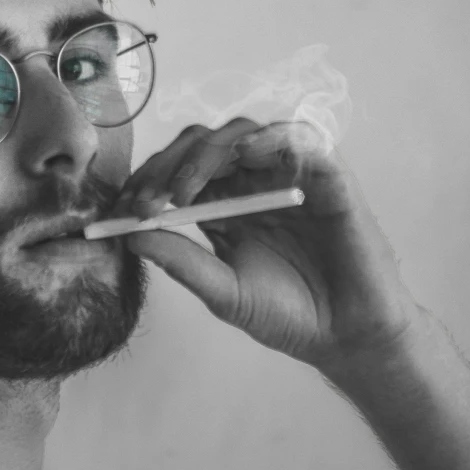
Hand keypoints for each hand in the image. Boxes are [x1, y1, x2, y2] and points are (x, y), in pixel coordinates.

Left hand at [117, 118, 421, 381]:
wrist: (347, 336)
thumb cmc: (290, 316)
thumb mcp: (224, 292)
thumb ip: (182, 261)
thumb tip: (129, 236)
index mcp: (225, 207)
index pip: (177, 175)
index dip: (147, 185)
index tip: (121, 212)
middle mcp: (253, 183)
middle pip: (201, 147)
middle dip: (166, 168)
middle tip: (144, 202)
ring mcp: (288, 174)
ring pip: (240, 134)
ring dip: (204, 155)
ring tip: (181, 191)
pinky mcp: (326, 171)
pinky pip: (296, 135)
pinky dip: (267, 137)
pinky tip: (242, 155)